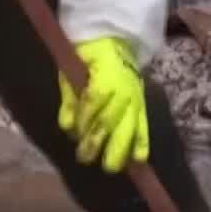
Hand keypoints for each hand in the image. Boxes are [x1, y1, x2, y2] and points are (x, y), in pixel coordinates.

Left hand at [57, 37, 149, 173]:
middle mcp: (123, 92)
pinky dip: (142, 144)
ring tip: (110, 168)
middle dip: (98, 142)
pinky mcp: (142, 107)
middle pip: (111, 121)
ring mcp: (136, 101)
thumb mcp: (71, 71)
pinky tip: (139, 161)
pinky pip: (144, 127)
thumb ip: (68, 99)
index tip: (73, 133)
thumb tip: (66, 127)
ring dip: (120, 150)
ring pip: (129, 128)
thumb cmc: (88, 58)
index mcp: (105, 79)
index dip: (83, 120)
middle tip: (85, 159)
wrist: (116, 43)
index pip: (93, 103)